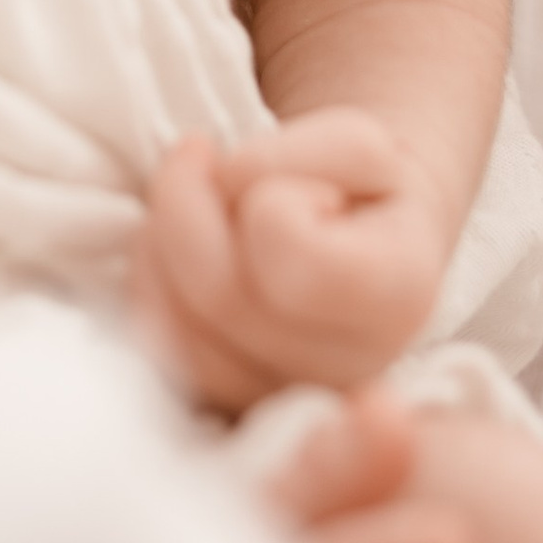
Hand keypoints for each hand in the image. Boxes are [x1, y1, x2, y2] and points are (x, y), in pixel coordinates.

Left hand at [134, 112, 449, 410]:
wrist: (358, 237)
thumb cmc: (360, 188)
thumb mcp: (357, 142)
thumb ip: (297, 154)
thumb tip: (224, 179)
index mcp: (394, 300)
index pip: (293, 252)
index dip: (273, 190)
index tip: (295, 178)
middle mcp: (342, 372)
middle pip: (221, 294)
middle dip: (187, 199)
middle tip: (206, 157)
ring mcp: (280, 397)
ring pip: (178, 331)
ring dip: (159, 240)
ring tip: (195, 200)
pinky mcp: (227, 401)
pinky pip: (159, 350)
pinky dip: (148, 281)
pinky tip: (174, 245)